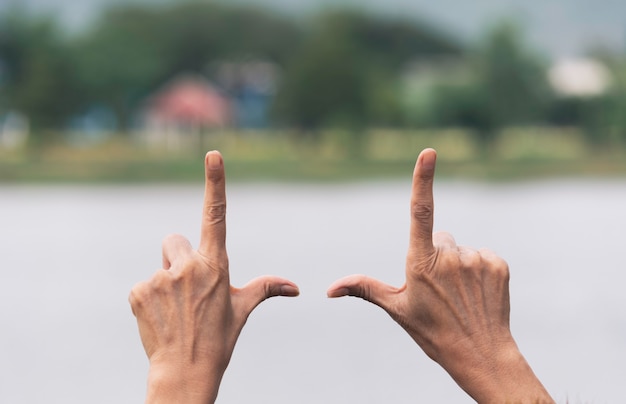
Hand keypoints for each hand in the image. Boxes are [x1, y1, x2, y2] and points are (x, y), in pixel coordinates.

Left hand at [129, 151, 298, 403]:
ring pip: (160, 264)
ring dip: (165, 281)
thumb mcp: (243, 309)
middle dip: (178, 257)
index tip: (213, 154)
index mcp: (216, 265)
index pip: (217, 215)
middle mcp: (188, 266)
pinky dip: (149, 299)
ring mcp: (160, 279)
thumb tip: (296, 288)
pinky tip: (160, 318)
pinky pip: (142, 285)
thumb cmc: (219, 339)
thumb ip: (268, 288)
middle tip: (186, 289)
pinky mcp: (138, 292)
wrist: (185, 373)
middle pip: (174, 241)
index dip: (216, 182)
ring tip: (175, 310)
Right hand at [327, 148, 552, 402]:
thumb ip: (363, 289)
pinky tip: (477, 293)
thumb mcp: (396, 309)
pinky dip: (479, 270)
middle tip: (439, 288)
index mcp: (421, 263)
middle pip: (440, 238)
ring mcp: (477, 260)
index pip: (421, 212)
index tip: (429, 152)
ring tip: (459, 295)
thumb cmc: (433, 332)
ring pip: (462, 248)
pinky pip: (483, 255)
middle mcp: (450, 256)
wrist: (481, 355)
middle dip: (437, 255)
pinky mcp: (498, 264)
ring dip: (458, 265)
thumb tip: (329, 289)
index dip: (423, 179)